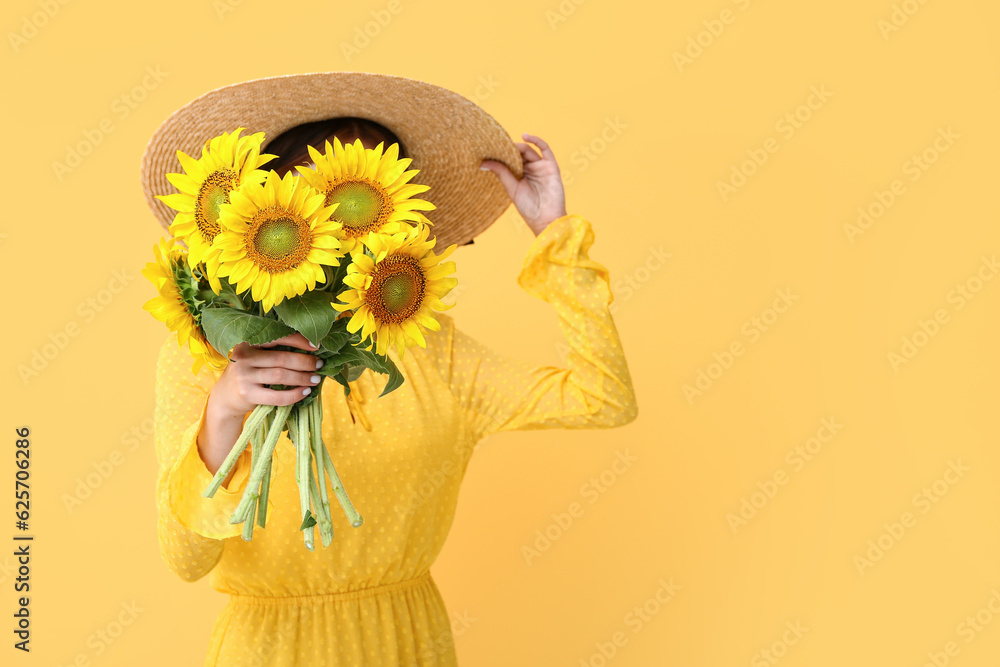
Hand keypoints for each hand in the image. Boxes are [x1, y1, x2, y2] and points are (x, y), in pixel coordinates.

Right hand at [198, 332, 323, 481]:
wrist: (225, 396)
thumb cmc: (249, 372)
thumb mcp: (256, 356)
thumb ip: (275, 351)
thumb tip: (312, 349)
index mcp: (248, 342)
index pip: (277, 337)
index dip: (299, 340)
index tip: (317, 346)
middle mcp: (243, 356)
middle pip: (282, 358)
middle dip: (305, 362)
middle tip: (320, 365)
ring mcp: (244, 376)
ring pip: (281, 376)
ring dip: (303, 378)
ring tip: (316, 379)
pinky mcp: (247, 394)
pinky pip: (277, 396)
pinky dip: (294, 394)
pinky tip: (305, 392)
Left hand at [480, 132, 568, 235]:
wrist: (546, 219)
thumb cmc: (528, 208)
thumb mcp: (511, 188)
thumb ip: (501, 172)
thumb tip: (482, 162)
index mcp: (520, 176)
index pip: (510, 160)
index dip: (502, 154)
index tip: (489, 148)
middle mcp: (530, 170)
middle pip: (519, 154)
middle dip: (509, 149)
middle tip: (497, 146)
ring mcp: (541, 167)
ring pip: (529, 150)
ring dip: (518, 146)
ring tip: (507, 145)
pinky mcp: (551, 166)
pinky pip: (545, 149)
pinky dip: (536, 140)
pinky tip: (524, 136)